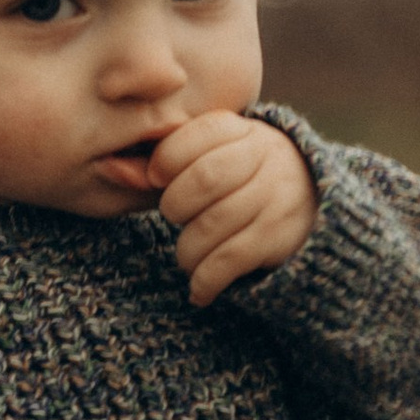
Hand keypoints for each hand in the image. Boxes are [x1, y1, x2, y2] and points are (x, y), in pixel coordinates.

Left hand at [152, 111, 316, 304]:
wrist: (312, 198)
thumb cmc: (238, 174)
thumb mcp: (213, 153)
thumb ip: (167, 158)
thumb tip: (107, 170)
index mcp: (240, 129)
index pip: (195, 136)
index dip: (166, 161)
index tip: (157, 179)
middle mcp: (264, 157)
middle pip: (205, 180)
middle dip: (176, 206)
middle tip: (174, 218)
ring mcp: (276, 196)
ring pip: (214, 224)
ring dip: (187, 251)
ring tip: (185, 258)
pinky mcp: (280, 235)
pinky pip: (231, 259)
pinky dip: (206, 279)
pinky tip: (198, 290)